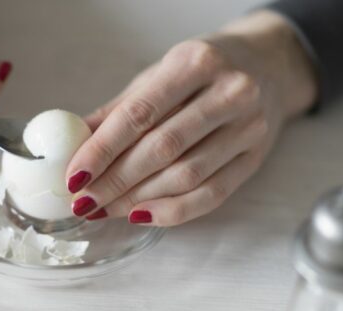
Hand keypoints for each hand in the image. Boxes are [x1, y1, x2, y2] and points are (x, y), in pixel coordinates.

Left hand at [66, 11, 316, 225]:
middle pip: (163, 149)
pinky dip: (173, 211)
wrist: (269, 65)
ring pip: (187, 176)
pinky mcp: (256, 157)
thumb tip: (73, 142)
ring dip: (138, 200)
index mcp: (196, 62)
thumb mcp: (159, 75)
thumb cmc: (204, 71)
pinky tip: (141, 215)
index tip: (74, 176)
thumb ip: (118, 110)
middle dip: (115, 181)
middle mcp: (229, 92)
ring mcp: (249, 127)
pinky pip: (212, 194)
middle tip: (85, 200)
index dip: (102, 149)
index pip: (139, 113)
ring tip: (105, 209)